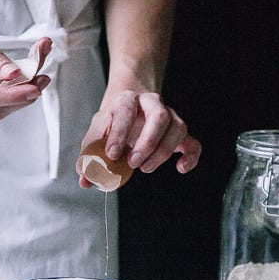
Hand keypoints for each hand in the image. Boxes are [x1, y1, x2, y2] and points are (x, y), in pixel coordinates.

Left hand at [77, 90, 200, 187]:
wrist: (128, 110)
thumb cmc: (112, 124)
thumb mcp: (97, 132)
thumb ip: (89, 154)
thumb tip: (85, 179)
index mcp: (127, 100)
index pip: (125, 111)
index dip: (119, 133)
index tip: (112, 154)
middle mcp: (151, 104)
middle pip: (159, 116)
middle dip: (147, 142)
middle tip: (132, 163)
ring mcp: (169, 116)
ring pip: (177, 128)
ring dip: (163, 151)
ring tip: (145, 168)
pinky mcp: (179, 133)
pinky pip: (193, 143)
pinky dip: (191, 157)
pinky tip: (180, 168)